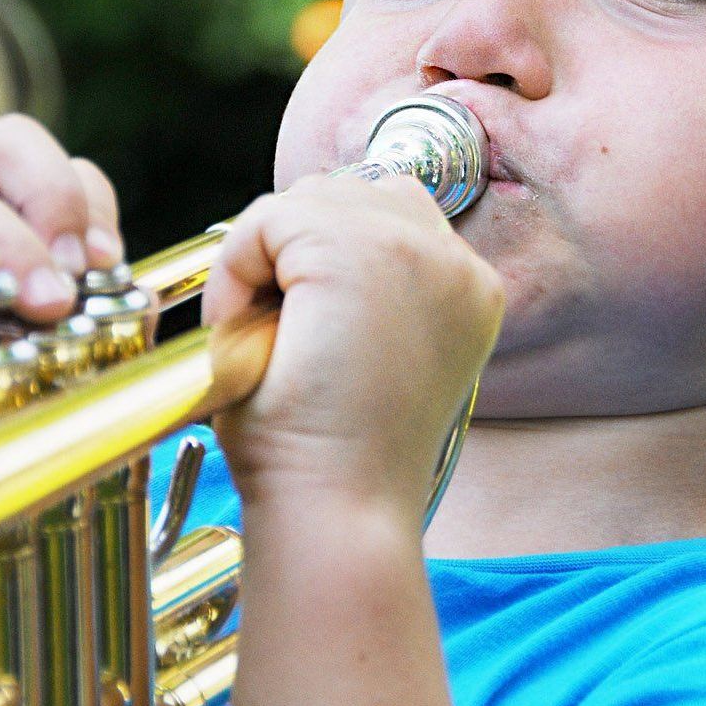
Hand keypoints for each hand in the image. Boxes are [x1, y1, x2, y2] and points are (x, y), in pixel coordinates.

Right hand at [0, 115, 123, 441]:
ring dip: (17, 243)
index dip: (93, 214)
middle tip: (80, 277)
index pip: (60, 179)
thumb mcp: (20, 379)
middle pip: (13, 147)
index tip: (111, 273)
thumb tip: (140, 304)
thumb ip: (78, 338)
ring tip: (46, 304)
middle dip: (61, 201)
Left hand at [202, 174, 502, 525]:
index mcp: (470, 290)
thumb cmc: (335, 456)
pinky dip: (235, 269)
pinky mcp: (352, 249)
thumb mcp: (367, 354)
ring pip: (303, 202)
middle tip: (273, 332)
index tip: (302, 325)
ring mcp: (409, 248)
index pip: (387, 215)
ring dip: (264, 260)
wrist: (339, 511)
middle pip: (345, 194)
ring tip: (261, 335)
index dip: (325, 255)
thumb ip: (359, 286)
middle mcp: (454, 261)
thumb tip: (293, 233)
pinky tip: (245, 332)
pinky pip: (265, 219)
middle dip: (292, 250)